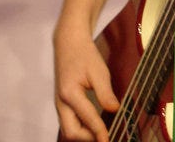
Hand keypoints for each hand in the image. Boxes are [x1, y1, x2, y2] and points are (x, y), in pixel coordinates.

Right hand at [54, 25, 118, 141]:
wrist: (69, 43)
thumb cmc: (84, 54)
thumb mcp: (99, 70)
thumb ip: (105, 92)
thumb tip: (114, 111)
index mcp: (70, 93)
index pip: (87, 119)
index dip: (99, 132)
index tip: (108, 140)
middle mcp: (61, 102)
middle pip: (71, 132)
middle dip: (88, 137)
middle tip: (105, 135)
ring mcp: (59, 103)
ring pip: (68, 129)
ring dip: (84, 134)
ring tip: (101, 130)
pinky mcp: (62, 103)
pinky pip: (68, 122)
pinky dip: (80, 127)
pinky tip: (93, 124)